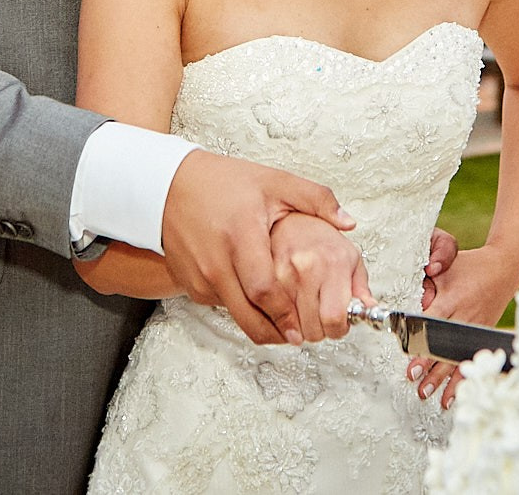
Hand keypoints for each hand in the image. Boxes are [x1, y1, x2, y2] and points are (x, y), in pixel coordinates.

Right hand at [160, 150, 355, 345]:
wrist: (169, 185)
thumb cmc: (224, 182)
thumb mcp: (273, 182)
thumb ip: (316, 200)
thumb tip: (349, 223)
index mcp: (241, 236)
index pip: (265, 289)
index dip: (285, 314)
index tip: (301, 328)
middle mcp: (216, 261)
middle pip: (248, 314)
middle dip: (274, 332)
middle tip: (296, 337)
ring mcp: (199, 275)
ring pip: (234, 314)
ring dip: (257, 322)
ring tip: (280, 321)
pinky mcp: (188, 283)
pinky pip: (219, 304)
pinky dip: (238, 307)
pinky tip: (253, 297)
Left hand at [405, 244, 518, 409]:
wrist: (503, 267)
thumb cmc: (470, 266)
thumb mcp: (446, 269)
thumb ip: (426, 285)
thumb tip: (406, 304)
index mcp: (452, 298)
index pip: (432, 324)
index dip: (420, 342)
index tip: (409, 357)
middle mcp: (465, 316)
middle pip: (444, 346)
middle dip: (430, 367)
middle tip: (415, 381)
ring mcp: (475, 328)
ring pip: (457, 357)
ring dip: (443, 379)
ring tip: (429, 394)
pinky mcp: (483, 334)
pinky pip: (470, 359)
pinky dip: (461, 377)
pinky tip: (452, 394)